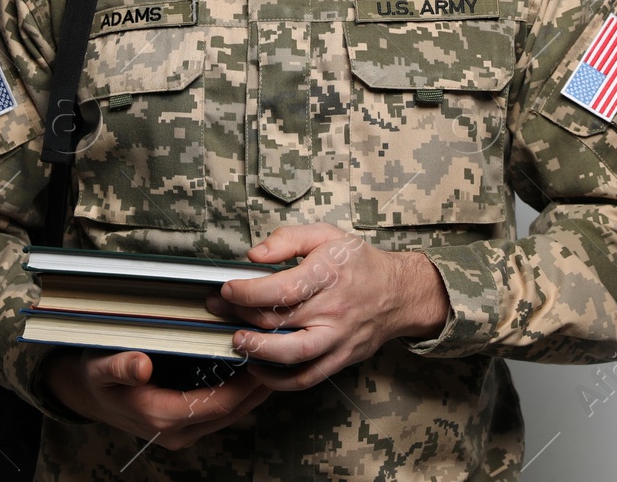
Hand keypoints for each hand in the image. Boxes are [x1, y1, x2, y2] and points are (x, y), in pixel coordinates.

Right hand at [42, 348, 272, 450]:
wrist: (88, 395)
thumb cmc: (97, 377)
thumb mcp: (100, 367)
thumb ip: (120, 366)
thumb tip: (141, 364)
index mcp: (161, 416)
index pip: (218, 403)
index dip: (244, 383)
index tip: (263, 356)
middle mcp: (177, 431)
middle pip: (232, 410)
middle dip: (257, 385)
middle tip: (278, 352)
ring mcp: (183, 431)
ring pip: (231, 413)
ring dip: (252, 389)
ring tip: (272, 357)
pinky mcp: (187, 424)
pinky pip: (222, 411)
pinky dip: (239, 392)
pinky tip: (251, 369)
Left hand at [207, 223, 449, 391]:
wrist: (398, 294)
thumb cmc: (358, 263)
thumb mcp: (326, 235)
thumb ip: (288, 239)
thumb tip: (255, 255)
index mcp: (328, 274)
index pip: (283, 289)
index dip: (248, 292)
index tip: (228, 289)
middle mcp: (333, 309)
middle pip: (280, 319)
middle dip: (241, 316)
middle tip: (218, 310)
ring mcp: (337, 338)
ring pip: (292, 354)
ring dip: (258, 351)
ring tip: (236, 341)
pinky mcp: (340, 359)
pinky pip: (306, 377)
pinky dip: (279, 380)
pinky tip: (258, 368)